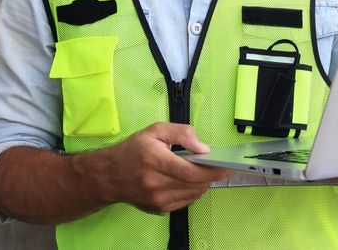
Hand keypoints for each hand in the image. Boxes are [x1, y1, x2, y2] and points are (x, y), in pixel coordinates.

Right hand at [97, 122, 231, 212]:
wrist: (109, 175)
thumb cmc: (133, 150)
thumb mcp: (156, 130)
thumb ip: (182, 133)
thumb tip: (203, 148)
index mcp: (154, 160)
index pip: (190, 171)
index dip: (213, 170)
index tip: (227, 166)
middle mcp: (155, 183)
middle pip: (195, 184)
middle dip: (210, 175)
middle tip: (217, 165)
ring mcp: (156, 199)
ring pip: (193, 194)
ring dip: (202, 182)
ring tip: (199, 170)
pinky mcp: (158, 208)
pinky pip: (186, 201)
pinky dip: (192, 190)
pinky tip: (188, 180)